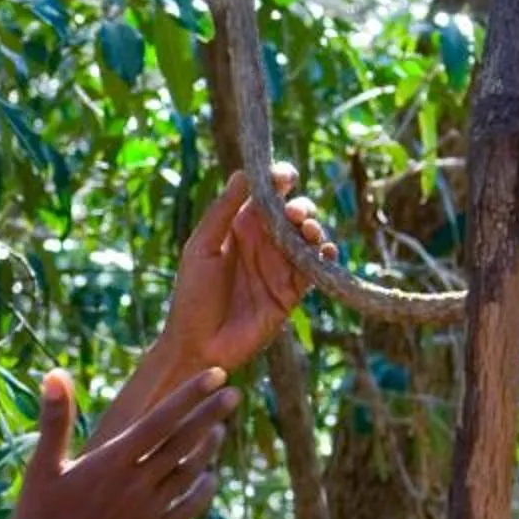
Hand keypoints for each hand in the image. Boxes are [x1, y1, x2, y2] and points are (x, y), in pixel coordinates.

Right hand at [2, 367, 239, 518]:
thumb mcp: (42, 469)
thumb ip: (56, 421)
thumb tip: (54, 373)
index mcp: (109, 463)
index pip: (161, 420)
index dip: (191, 395)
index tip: (216, 375)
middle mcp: (135, 485)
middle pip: (183, 442)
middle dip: (211, 414)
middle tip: (234, 394)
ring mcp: (147, 514)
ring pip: (189, 472)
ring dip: (208, 449)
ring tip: (220, 429)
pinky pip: (187, 508)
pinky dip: (202, 490)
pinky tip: (209, 477)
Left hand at [159, 164, 335, 375]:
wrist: (199, 346)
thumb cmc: (192, 296)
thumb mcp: (202, 248)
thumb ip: (223, 211)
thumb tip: (242, 173)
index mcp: (239, 226)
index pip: (266, 195)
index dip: (279, 181)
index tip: (286, 176)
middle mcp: (263, 243)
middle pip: (293, 213)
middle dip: (300, 207)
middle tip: (294, 214)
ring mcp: (280, 266)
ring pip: (308, 238)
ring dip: (314, 229)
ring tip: (308, 231)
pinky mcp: (292, 291)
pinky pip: (317, 269)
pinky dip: (326, 257)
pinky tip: (325, 252)